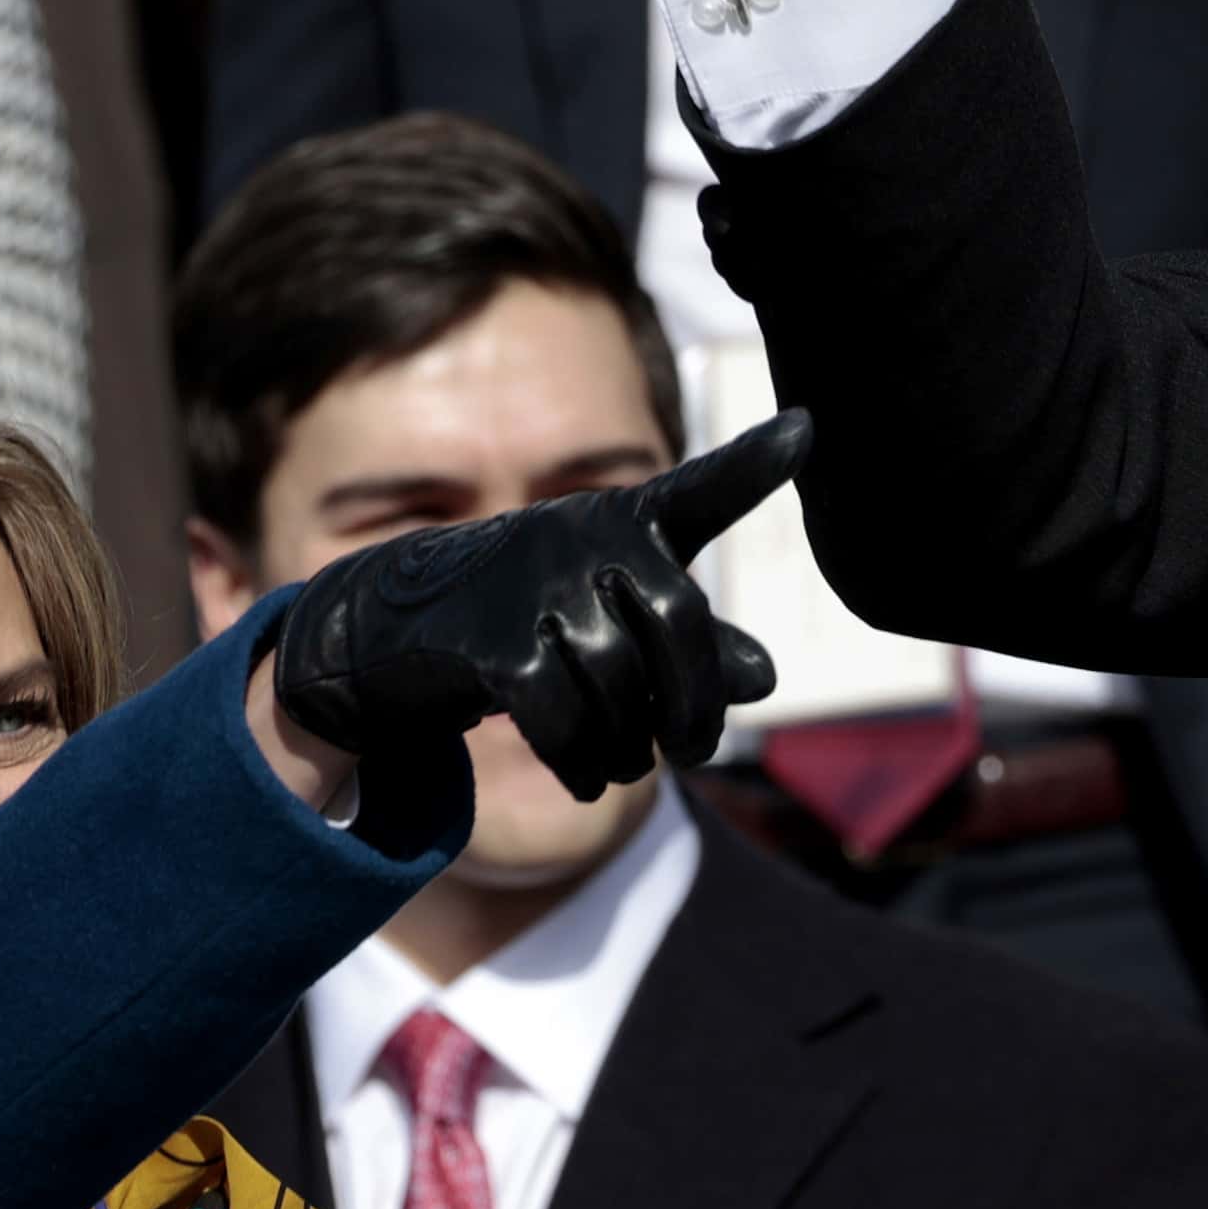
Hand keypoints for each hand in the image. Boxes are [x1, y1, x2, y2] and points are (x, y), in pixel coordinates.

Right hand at [268, 409, 809, 800]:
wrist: (401, 625)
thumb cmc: (537, 615)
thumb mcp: (619, 621)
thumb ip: (699, 648)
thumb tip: (767, 681)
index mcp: (629, 523)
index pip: (701, 491)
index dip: (754, 465)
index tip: (806, 430)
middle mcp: (585, 536)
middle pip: (678, 626)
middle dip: (696, 705)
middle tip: (695, 751)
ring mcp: (534, 582)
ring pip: (619, 684)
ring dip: (630, 747)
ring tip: (625, 763)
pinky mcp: (488, 639)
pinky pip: (561, 717)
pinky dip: (583, 762)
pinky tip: (586, 778)